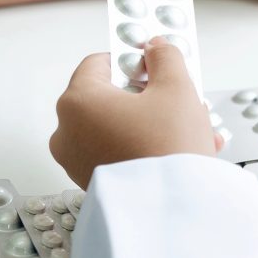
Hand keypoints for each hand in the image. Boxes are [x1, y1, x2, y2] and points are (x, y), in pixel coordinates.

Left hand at [50, 37, 219, 189]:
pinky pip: (119, 150)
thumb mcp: (176, 87)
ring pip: (119, 124)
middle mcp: (68, 131)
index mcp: (78, 101)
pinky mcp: (94, 181)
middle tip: (177, 92)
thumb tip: (155, 48)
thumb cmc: (167, 149)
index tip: (154, 59)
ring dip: (152, 119)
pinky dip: (145, 143)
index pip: (99, 62)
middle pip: (111, 94)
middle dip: (148, 92)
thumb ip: (164, 57)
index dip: (131, 57)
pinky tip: (180, 146)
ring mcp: (77, 160)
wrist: (170, 209)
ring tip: (189, 124)